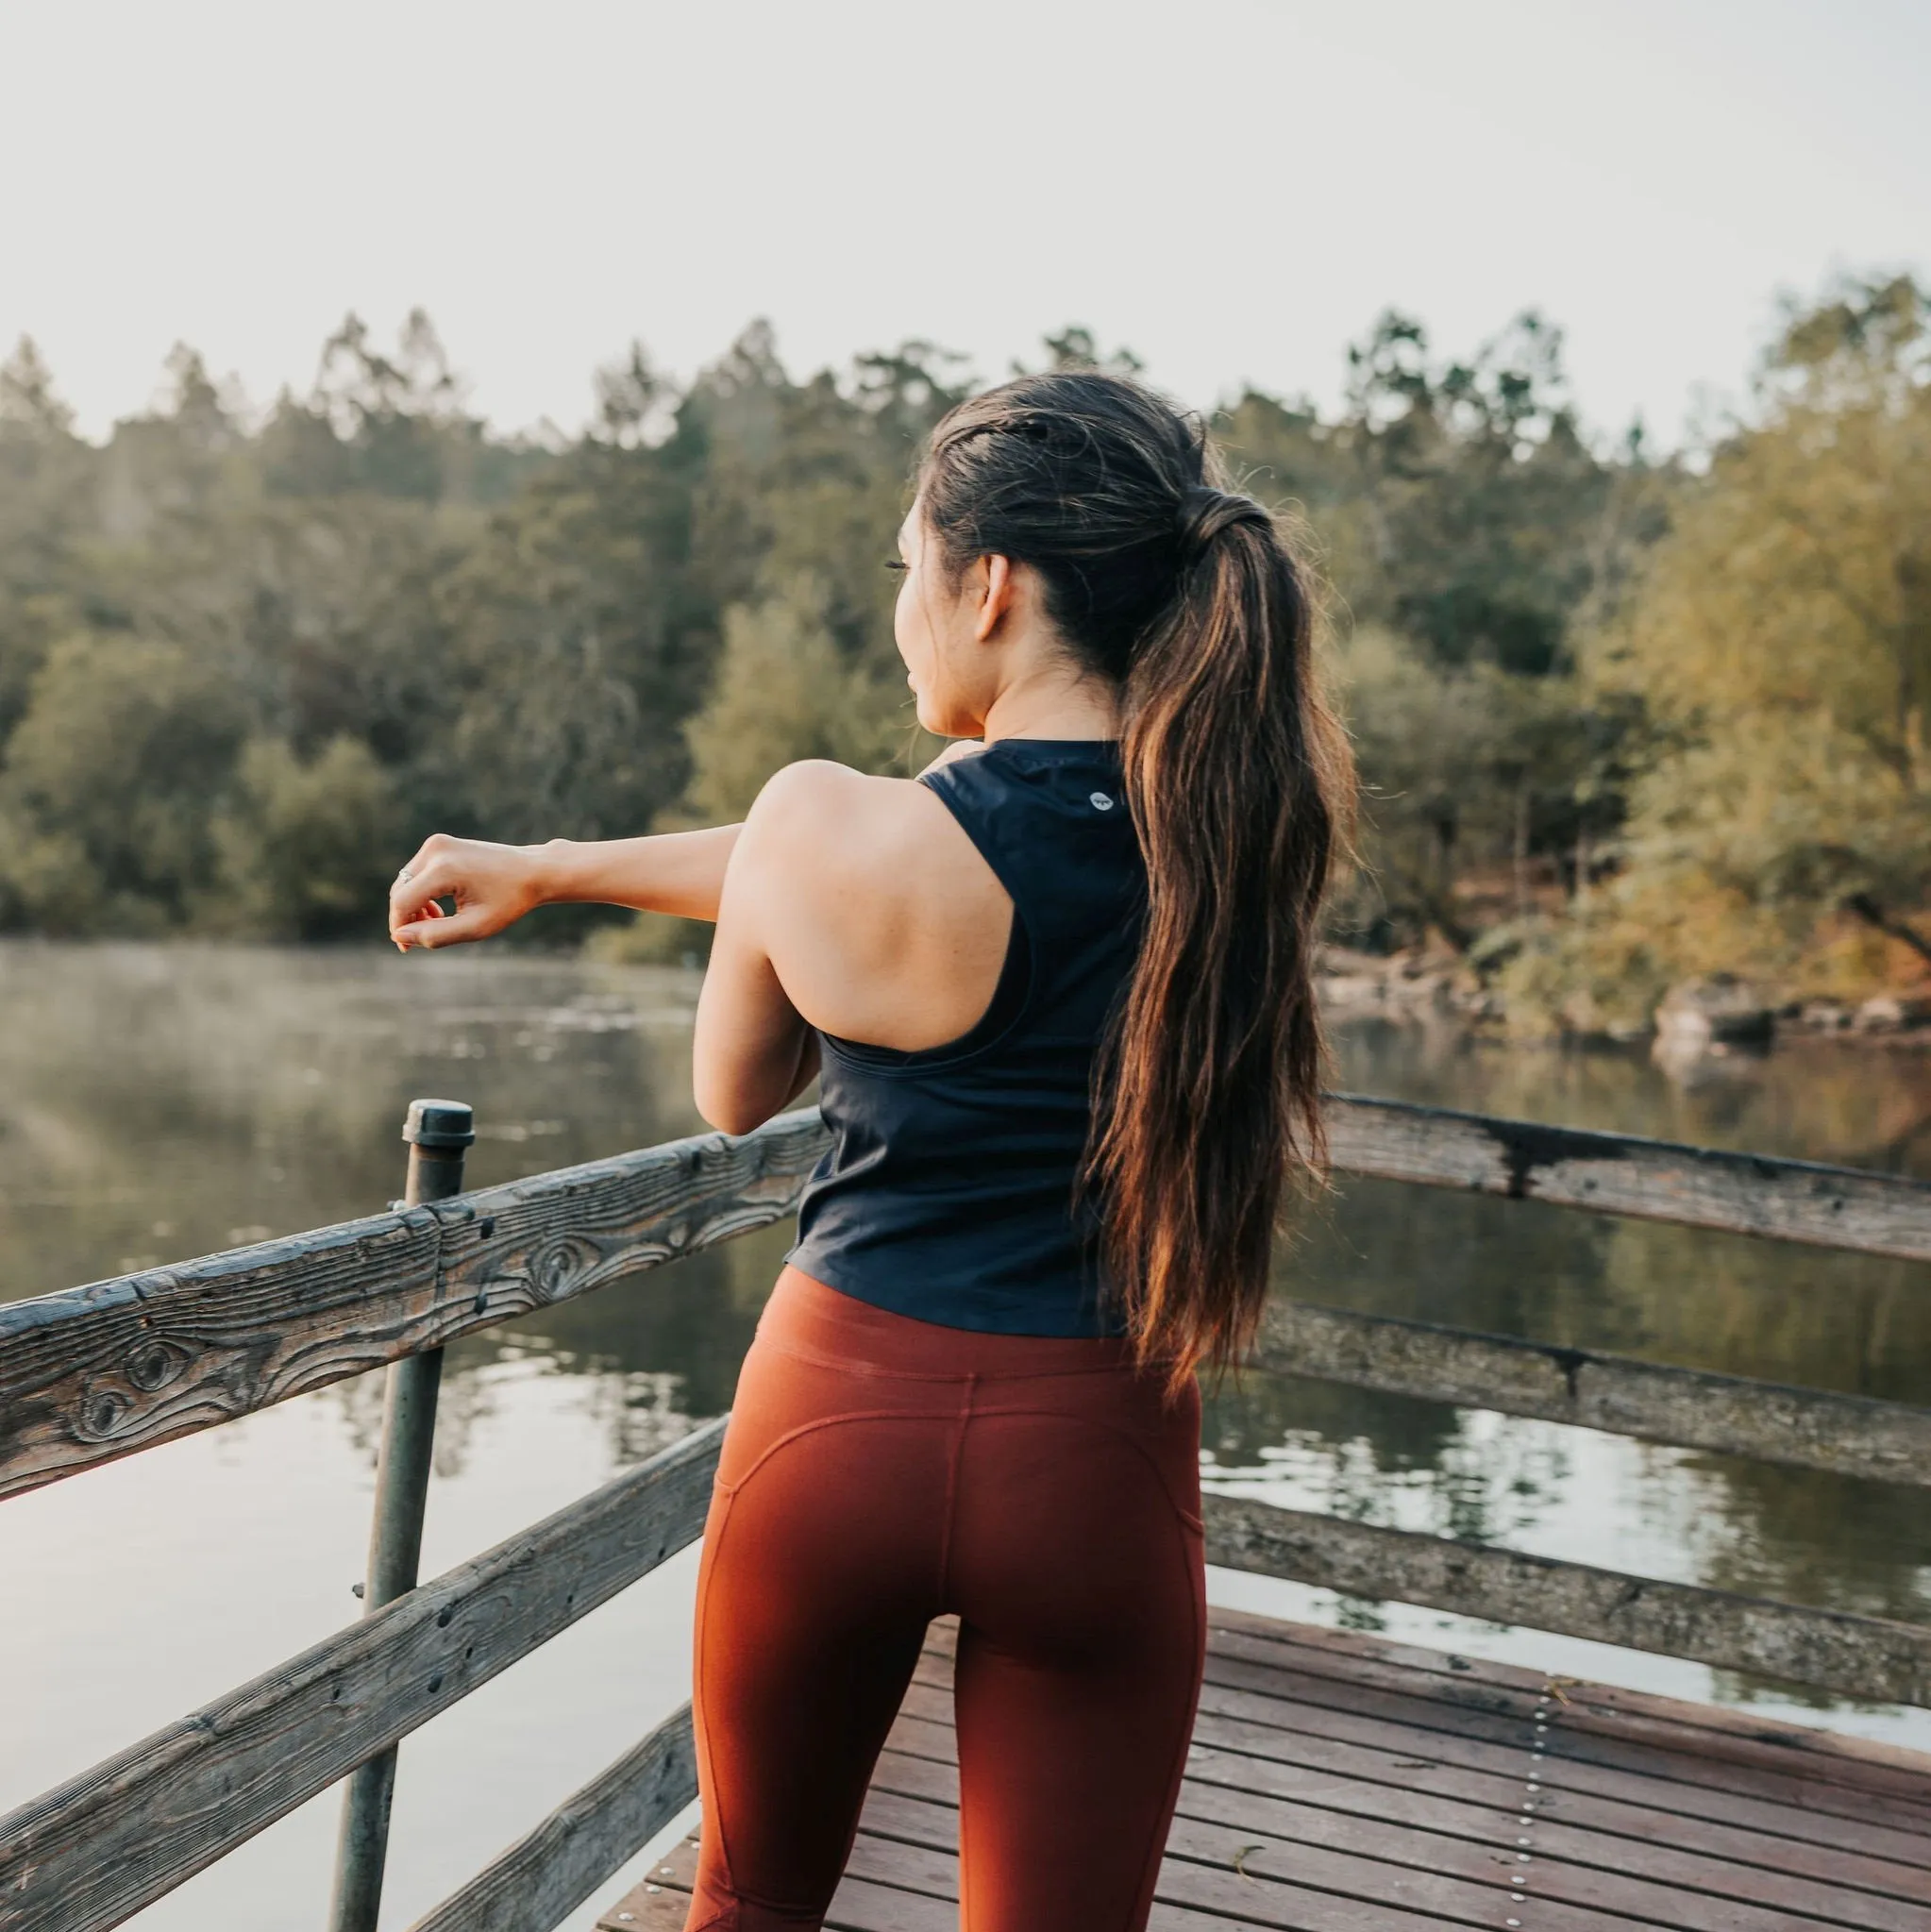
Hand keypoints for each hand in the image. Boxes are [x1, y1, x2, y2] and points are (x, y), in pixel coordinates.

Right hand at [389, 834, 548, 950]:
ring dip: (413, 906)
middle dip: (407, 917)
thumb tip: (399, 936)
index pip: (402, 902)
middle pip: (400, 891)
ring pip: (405, 882)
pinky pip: (416, 874)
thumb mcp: (475, 927)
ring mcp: (436, 843)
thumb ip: (435, 935)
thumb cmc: (509, 901)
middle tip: (426, 937)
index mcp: (444, 869)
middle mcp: (436, 850)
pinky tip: (438, 909)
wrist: (533, 871)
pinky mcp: (439, 844)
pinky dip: (421, 893)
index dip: (399, 928)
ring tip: (437, 922)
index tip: (407, 949)